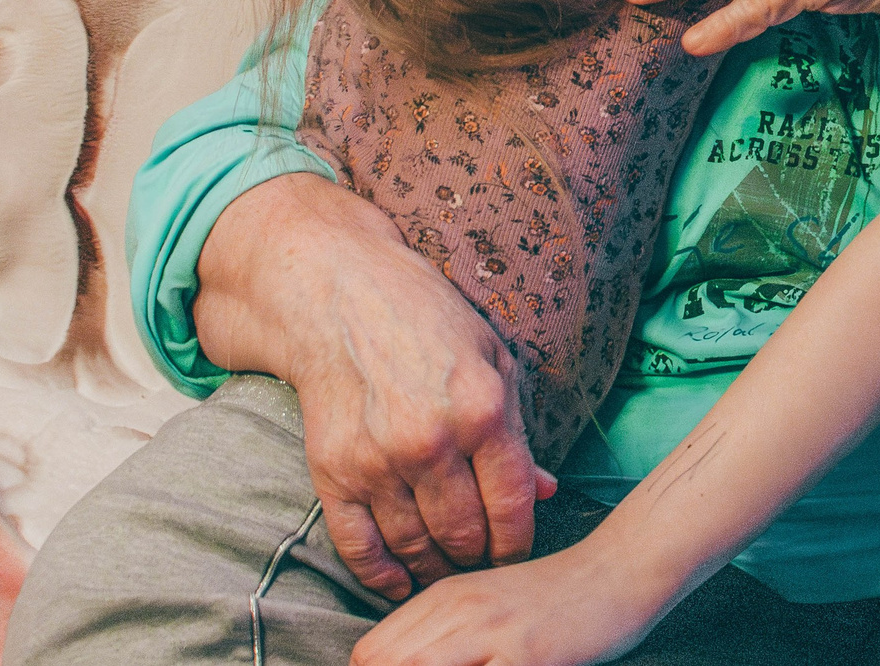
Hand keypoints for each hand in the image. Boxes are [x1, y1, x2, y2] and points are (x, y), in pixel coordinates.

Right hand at [194, 174, 555, 597]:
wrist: (340, 297)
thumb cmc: (428, 323)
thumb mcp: (492, 360)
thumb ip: (517, 432)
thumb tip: (546, 493)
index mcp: (481, 411)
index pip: (512, 506)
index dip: (519, 542)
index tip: (517, 553)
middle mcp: (431, 442)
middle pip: (464, 535)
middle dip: (479, 558)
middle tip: (483, 563)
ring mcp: (377, 461)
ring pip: (416, 546)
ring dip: (436, 569)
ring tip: (448, 569)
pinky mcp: (333, 472)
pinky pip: (359, 546)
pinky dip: (381, 576)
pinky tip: (401, 582)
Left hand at [350, 540, 671, 665]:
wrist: (616, 573)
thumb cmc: (552, 598)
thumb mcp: (485, 603)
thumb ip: (441, 631)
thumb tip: (396, 661)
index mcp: (442, 597)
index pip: (370, 653)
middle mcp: (458, 609)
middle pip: (383, 664)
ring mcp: (490, 632)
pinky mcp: (524, 656)